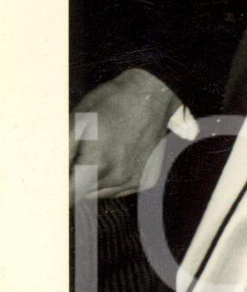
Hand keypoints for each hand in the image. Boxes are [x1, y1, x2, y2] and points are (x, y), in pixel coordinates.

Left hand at [69, 69, 181, 199]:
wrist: (151, 96)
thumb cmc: (112, 103)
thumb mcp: (77, 121)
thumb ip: (61, 154)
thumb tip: (51, 176)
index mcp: (97, 166)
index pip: (69, 196)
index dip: (59, 188)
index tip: (58, 176)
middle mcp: (117, 180)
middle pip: (83, 195)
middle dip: (75, 179)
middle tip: (78, 153)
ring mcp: (133, 182)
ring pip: (100, 194)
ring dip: (92, 180)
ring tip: (98, 151)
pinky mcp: (145, 180)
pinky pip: (118, 189)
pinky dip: (110, 178)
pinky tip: (113, 156)